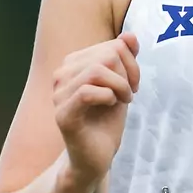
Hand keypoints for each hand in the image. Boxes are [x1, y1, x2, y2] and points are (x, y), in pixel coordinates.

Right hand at [53, 32, 140, 180]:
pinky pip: (87, 92)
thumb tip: (130, 35)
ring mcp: (59, 95)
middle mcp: (62, 75)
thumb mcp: (122, 86)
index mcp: (74, 65)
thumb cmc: (106, 121)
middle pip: (106, 55)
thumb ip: (125, 60)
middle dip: (128, 74)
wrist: (95, 158)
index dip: (131, 62)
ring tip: (124, 100)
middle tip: (130, 94)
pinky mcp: (63, 114)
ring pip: (96, 71)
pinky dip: (108, 96)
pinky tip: (112, 105)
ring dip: (120, 86)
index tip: (133, 83)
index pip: (112, 46)